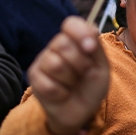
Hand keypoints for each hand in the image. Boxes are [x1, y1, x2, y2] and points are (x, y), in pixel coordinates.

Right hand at [28, 17, 108, 134]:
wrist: (82, 111)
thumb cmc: (91, 86)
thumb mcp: (102, 67)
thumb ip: (96, 47)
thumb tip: (91, 31)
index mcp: (73, 40)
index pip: (71, 24)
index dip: (80, 33)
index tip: (91, 48)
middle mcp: (55, 46)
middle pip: (63, 44)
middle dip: (80, 63)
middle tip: (84, 74)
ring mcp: (42, 61)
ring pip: (55, 65)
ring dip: (71, 80)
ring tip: (72, 84)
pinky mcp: (34, 78)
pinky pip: (48, 84)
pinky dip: (62, 93)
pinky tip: (63, 93)